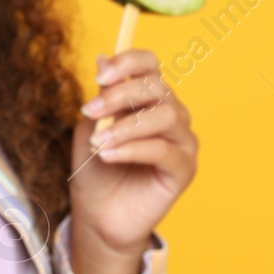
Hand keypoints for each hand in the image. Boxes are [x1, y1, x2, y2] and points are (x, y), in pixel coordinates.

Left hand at [68, 49, 197, 273]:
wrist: (98, 216)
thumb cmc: (95, 170)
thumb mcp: (91, 127)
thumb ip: (101, 97)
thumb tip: (103, 57)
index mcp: (149, 99)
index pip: (150, 65)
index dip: (128, 63)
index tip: (99, 76)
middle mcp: (171, 114)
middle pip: (158, 87)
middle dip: (119, 96)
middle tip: (89, 112)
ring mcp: (182, 141)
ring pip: (165, 116)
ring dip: (126, 126)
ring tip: (100, 142)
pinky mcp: (185, 169)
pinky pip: (164, 150)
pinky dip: (133, 149)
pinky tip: (109, 156)